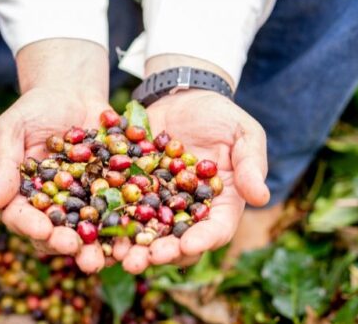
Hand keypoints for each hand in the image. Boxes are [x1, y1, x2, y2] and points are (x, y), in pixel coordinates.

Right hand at [0, 39, 114, 272]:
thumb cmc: (34, 108)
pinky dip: (123, 225)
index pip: (20, 217)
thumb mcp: (12, 128)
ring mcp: (80, 204)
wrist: (73, 92)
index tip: (44, 231)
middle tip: (76, 249)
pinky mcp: (108, 195)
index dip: (31, 227)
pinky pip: (116, 213)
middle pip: (53, 234)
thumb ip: (2, 163)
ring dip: (95, 247)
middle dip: (64, 244)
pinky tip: (134, 231)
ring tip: (104, 257)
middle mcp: (50, 207)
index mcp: (21, 196)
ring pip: (85, 232)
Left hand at [119, 59, 269, 273]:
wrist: (183, 96)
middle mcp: (189, 213)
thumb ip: (252, 164)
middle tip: (142, 261)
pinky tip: (95, 228)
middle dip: (160, 254)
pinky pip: (120, 209)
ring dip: (131, 248)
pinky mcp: (133, 190)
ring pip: (146, 234)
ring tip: (116, 256)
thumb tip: (261, 197)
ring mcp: (159, 204)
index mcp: (221, 205)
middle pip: (177, 242)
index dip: (202, 241)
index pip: (215, 230)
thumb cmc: (222, 116)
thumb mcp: (244, 133)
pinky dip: (109, 221)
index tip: (187, 246)